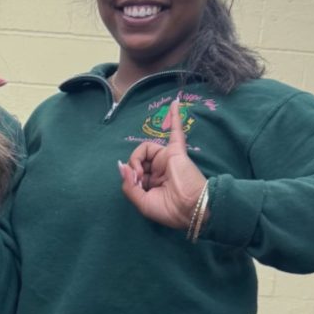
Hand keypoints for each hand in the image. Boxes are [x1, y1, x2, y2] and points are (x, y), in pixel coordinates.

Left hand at [117, 99, 206, 229]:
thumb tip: (121, 165)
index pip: (134, 173)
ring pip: (145, 149)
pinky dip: (175, 118)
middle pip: (137, 160)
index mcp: (151, 184)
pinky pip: (176, 132)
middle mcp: (158, 170)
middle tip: (136, 178)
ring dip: (137, 158)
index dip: (129, 178)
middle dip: (132, 169)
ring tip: (140, 170)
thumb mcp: (143, 203)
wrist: (192, 208)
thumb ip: (129, 186)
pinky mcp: (176, 152)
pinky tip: (175, 104)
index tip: (133, 185)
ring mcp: (166, 159)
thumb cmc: (169, 209)